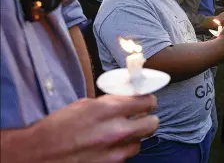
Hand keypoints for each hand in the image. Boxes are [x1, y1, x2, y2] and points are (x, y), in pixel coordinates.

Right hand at [5, 95, 158, 162]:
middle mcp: (116, 131)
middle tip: (140, 116)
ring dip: (134, 137)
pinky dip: (122, 150)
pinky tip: (109, 146)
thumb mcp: (85, 105)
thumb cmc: (58, 126)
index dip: (149, 100)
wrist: (38, 154)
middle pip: (152, 124)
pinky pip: (126, 156)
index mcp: (108, 109)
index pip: (146, 102)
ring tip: (120, 134)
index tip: (147, 100)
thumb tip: (128, 100)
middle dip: (148, 118)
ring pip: (140, 142)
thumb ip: (110, 103)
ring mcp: (114, 153)